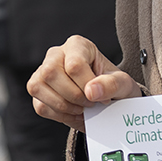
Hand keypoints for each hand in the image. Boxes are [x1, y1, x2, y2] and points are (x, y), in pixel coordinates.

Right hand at [27, 35, 141, 125]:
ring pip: (38, 87)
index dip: (87, 86)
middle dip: (73, 95)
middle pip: (50, 73)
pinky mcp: (37, 91)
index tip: (102, 97)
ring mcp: (42, 72)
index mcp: (78, 45)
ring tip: (81, 108)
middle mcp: (56, 54)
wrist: (109, 101)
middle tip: (90, 103)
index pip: (74, 64)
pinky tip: (73, 112)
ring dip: (63, 106)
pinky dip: (58, 114)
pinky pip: (40, 105)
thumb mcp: (123, 84)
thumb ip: (112, 84)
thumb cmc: (114, 87)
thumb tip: (91, 91)